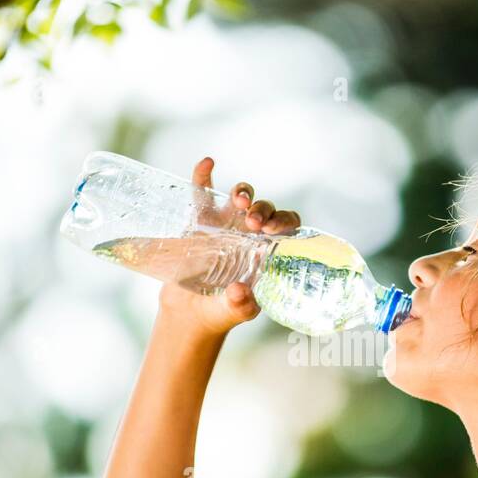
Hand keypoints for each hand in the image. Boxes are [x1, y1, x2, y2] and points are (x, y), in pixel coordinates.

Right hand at [157, 157, 301, 336]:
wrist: (189, 314)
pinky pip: (203, 195)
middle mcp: (250, 234)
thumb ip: (239, 305)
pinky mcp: (200, 223)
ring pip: (240, 198)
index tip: (274, 228)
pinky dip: (203, 177)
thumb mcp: (234, 312)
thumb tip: (238, 292)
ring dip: (243, 193)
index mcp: (268, 250)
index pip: (288, 226)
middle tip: (254, 223)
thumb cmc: (221, 313)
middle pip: (265, 209)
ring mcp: (225, 225)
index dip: (285, 221)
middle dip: (264, 209)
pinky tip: (207, 163)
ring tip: (239, 201)